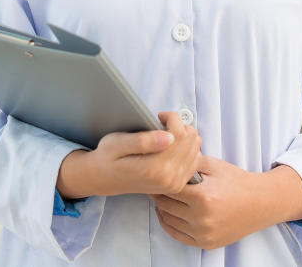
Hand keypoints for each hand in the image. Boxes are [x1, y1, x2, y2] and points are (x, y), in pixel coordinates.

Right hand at [56, 112, 200, 198]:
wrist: (105, 179)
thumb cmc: (109, 157)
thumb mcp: (117, 143)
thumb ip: (142, 141)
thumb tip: (168, 137)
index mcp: (154, 168)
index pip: (179, 134)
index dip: (172, 118)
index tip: (158, 116)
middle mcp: (168, 179)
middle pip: (191, 139)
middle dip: (179, 125)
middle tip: (160, 125)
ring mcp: (175, 184)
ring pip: (196, 147)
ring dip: (183, 137)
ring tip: (164, 136)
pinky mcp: (178, 185)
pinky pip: (195, 159)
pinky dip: (186, 148)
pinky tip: (170, 147)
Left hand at [149, 157, 301, 249]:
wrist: (261, 202)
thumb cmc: (238, 182)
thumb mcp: (213, 165)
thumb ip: (189, 161)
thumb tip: (168, 158)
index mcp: (203, 197)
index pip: (169, 189)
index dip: (160, 180)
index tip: (155, 174)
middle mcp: (202, 219)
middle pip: (166, 205)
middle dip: (158, 193)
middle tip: (153, 185)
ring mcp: (204, 233)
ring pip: (169, 221)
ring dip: (161, 209)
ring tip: (160, 197)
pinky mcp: (207, 243)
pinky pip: (178, 236)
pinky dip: (168, 225)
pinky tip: (166, 214)